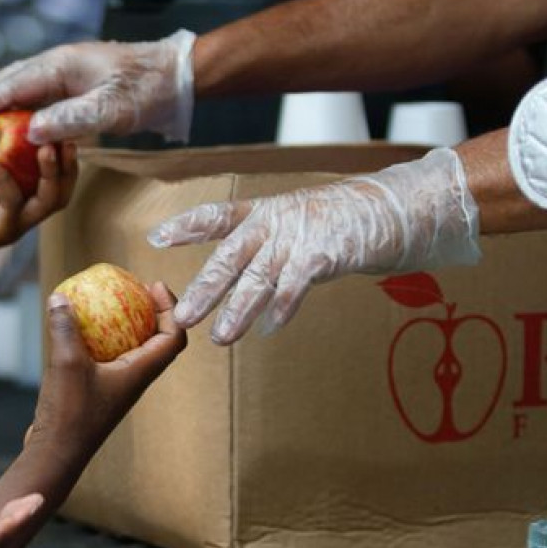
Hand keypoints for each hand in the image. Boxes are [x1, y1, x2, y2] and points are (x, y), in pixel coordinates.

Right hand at [0, 30, 196, 157]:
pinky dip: (13, 117)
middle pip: (2, 87)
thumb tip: (29, 133)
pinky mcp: (69, 86)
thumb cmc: (146, 89)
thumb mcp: (109, 109)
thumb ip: (69, 119)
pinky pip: (31, 101)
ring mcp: (60, 74)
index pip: (5, 88)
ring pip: (14, 92)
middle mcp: (52, 65)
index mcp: (57, 65)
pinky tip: (7, 135)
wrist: (174, 75)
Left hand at [0, 93, 77, 271]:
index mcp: (19, 190)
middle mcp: (23, 208)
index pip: (52, 171)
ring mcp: (15, 222)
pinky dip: (6, 181)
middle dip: (68, 163)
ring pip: (49, 201)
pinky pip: (12, 205)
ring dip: (51, 173)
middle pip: (61, 189)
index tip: (60, 121)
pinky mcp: (0, 232)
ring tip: (46, 148)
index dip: (61, 149)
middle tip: (65, 136)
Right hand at [28, 282, 186, 455]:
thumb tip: (60, 297)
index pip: (174, 338)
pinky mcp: (96, 391)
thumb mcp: (66, 363)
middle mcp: (133, 379)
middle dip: (151, 311)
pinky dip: (98, 339)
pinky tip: (75, 327)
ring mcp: (115, 386)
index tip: (154, 286)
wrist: (55, 455)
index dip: (172, 309)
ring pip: (131, 349)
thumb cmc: (69, 415)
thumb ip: (65, 328)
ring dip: (125, 325)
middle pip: (157, 340)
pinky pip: (105, 357)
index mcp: (140, 373)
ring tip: (107, 302)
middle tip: (134, 287)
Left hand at [147, 147, 479, 344]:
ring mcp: (300, 236)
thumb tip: (231, 279)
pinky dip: (284, 306)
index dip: (186, 226)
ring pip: (260, 277)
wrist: (392, 209)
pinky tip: (270, 328)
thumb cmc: (341, 223)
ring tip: (220, 338)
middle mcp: (276, 222)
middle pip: (230, 257)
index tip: (155, 238)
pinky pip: (299, 282)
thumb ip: (265, 248)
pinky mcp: (326, 252)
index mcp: (265, 212)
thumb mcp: (294, 226)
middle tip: (182, 317)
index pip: (216, 216)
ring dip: (238, 310)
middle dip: (205, 289)